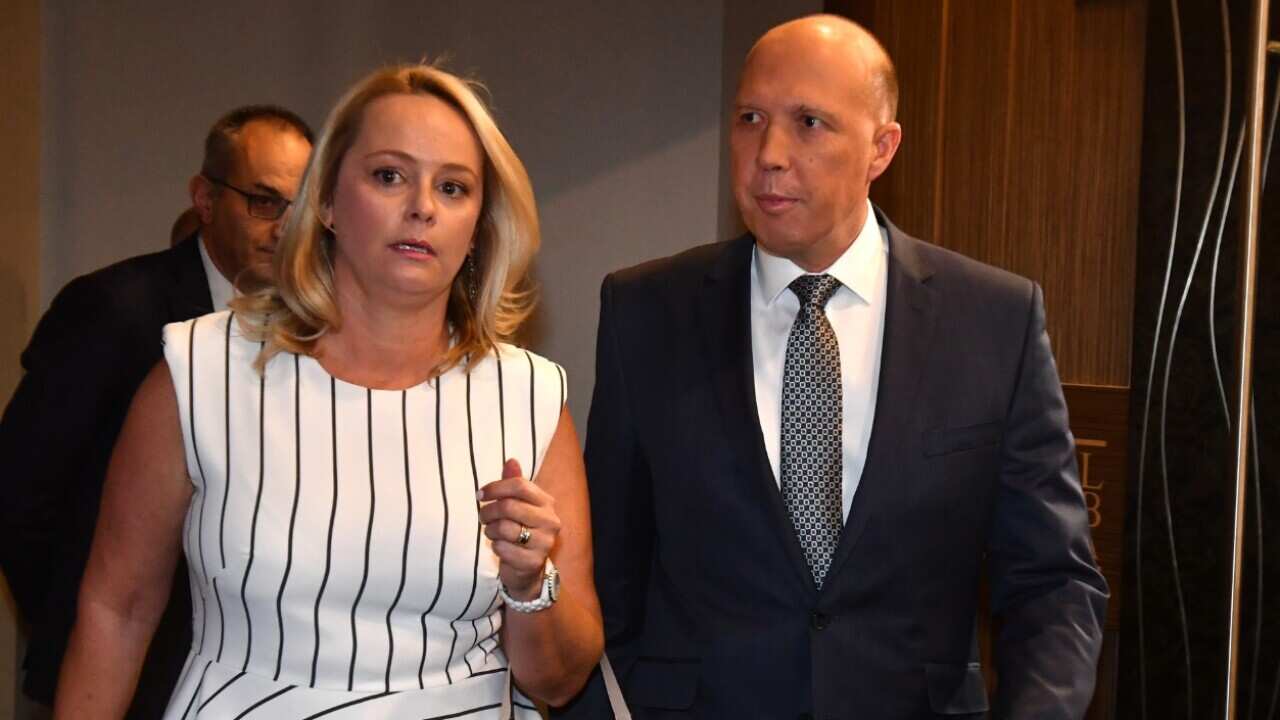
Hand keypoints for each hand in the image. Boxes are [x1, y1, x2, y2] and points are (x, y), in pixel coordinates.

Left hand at [479, 458, 559, 599]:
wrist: (528, 568)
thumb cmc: (521, 530)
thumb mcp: (519, 505)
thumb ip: (515, 483)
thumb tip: (511, 460)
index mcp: (546, 503)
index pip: (519, 485)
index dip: (495, 487)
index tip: (480, 495)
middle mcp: (550, 521)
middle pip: (509, 506)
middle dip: (488, 511)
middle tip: (483, 517)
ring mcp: (544, 543)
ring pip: (503, 528)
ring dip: (489, 530)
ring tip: (491, 532)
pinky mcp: (533, 562)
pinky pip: (502, 548)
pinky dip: (495, 547)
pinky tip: (500, 547)